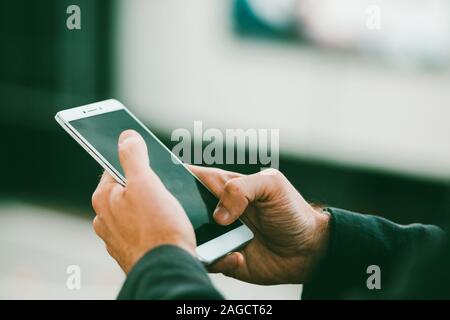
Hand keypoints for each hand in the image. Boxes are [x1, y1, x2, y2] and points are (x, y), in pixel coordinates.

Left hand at [91, 130, 195, 273]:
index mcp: (104, 198)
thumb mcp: (146, 183)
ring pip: (134, 212)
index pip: (115, 168)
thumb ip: (133, 157)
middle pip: (126, 191)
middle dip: (145, 188)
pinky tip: (164, 228)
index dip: (134, 163)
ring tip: (167, 211)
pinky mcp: (130, 250)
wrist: (167, 270)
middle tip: (164, 191)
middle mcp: (104, 219)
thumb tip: (126, 136)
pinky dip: (150, 227)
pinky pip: (140, 230)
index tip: (149, 164)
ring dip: (149, 208)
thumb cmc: (158, 229)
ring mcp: (116, 237)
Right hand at [189, 166, 329, 284]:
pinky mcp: (224, 258)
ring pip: (191, 238)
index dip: (175, 177)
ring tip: (219, 242)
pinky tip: (238, 256)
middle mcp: (217, 210)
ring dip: (197, 241)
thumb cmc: (292, 211)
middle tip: (192, 221)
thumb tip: (218, 214)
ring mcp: (219, 236)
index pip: (191, 177)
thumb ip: (242, 188)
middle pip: (184, 210)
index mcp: (224, 187)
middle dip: (180, 215)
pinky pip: (209, 261)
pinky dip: (218, 260)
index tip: (167, 185)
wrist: (309, 249)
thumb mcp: (272, 185)